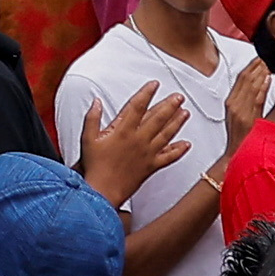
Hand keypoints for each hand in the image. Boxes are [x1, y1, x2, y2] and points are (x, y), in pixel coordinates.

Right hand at [76, 77, 185, 201]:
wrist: (103, 191)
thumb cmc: (95, 166)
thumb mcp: (88, 139)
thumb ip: (92, 118)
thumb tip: (97, 101)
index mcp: (123, 131)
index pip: (137, 107)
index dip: (146, 93)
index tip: (154, 84)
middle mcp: (138, 140)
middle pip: (157, 118)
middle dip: (169, 105)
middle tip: (178, 96)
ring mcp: (147, 153)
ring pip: (166, 135)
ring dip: (177, 123)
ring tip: (185, 112)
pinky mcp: (151, 167)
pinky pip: (168, 157)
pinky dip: (178, 151)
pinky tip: (186, 144)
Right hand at [224, 55, 274, 132]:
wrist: (236, 154)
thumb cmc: (240, 136)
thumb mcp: (239, 115)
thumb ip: (248, 100)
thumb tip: (260, 85)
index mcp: (230, 102)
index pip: (240, 79)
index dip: (249, 67)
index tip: (257, 58)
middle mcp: (234, 105)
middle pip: (245, 80)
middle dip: (255, 67)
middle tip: (265, 57)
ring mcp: (241, 111)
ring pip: (251, 87)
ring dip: (260, 74)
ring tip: (268, 64)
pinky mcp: (249, 118)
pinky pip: (256, 99)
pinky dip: (262, 87)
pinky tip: (268, 79)